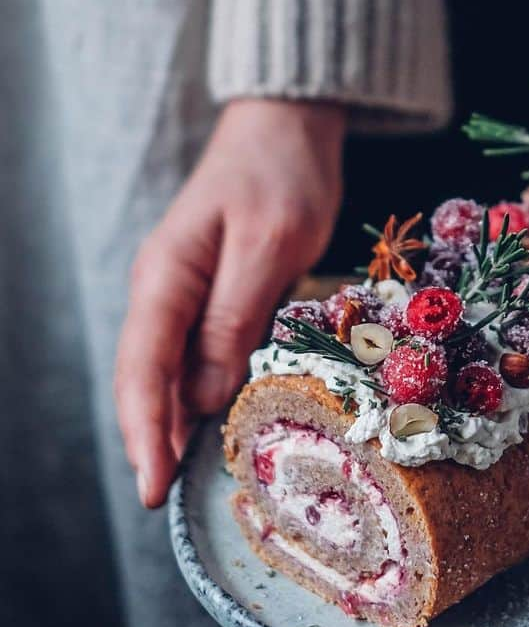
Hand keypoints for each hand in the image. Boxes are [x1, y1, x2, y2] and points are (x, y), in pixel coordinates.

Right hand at [115, 99, 345, 507]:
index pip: (143, 368)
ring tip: (187, 479)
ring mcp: (185, 291)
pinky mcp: (213, 293)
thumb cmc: (282, 174)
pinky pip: (196, 352)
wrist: (287, 125)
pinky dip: (199, 392)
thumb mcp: (269, 245)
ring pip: (167, 370)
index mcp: (166, 276)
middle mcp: (164, 289)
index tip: (153, 487)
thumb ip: (234, 318)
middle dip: (151, 440)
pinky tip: (216, 422)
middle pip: (144, 378)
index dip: (145, 432)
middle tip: (166, 501)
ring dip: (172, 423)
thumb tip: (201, 397)